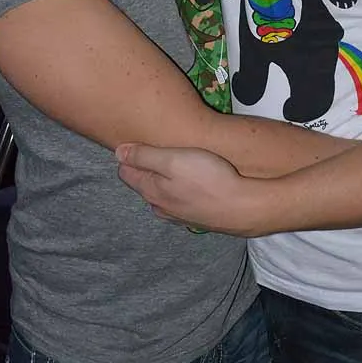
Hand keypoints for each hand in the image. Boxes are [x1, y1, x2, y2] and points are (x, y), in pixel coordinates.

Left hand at [116, 143, 266, 235]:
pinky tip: (193, 187)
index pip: (126, 172)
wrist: (244, 207)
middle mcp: (161, 206)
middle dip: (145, 170)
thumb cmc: (208, 178)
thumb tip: (118, 152)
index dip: (129, 156)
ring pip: (163, 196)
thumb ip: (144, 156)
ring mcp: (179, 216)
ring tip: (176, 168)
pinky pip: (181, 203)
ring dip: (165, 183)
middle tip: (156, 151)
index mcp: (151, 190)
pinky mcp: (198, 219)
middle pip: (144, 185)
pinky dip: (181, 193)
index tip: (137, 143)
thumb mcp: (172, 159)